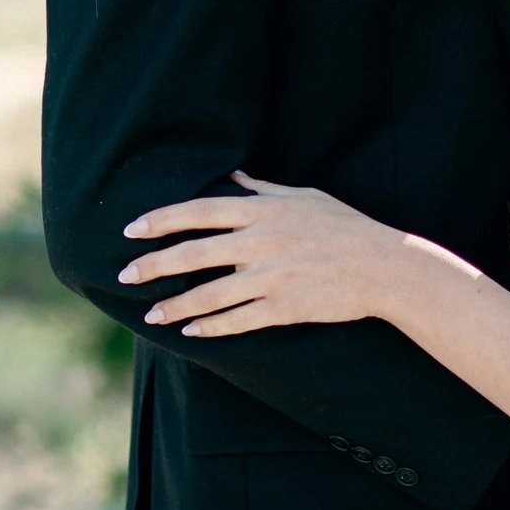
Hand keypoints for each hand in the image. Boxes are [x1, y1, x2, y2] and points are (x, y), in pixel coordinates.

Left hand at [118, 172, 414, 337]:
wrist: (384, 267)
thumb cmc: (345, 227)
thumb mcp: (306, 197)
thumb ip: (264, 189)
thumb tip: (232, 176)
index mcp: (264, 211)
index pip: (200, 211)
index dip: (162, 220)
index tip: (132, 229)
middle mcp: (262, 242)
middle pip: (195, 253)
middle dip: (155, 264)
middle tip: (125, 274)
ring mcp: (272, 277)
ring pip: (211, 293)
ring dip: (176, 305)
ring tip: (151, 315)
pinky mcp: (284, 307)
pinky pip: (238, 320)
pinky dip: (211, 327)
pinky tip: (191, 332)